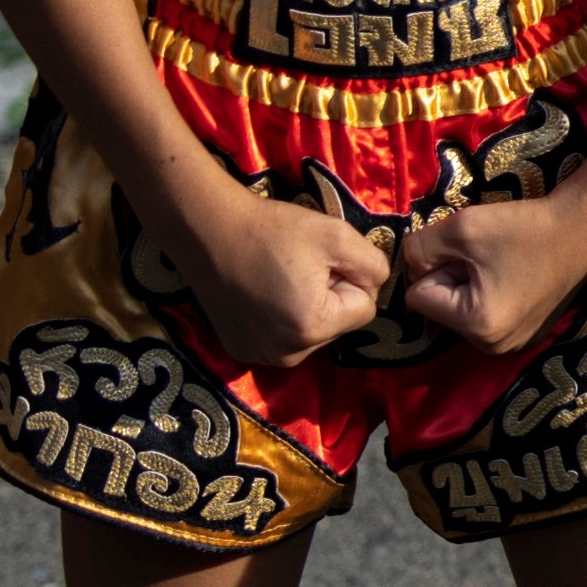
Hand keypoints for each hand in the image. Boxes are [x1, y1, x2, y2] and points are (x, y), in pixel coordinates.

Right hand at [160, 176, 395, 365]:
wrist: (207, 229)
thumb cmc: (272, 229)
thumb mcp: (337, 235)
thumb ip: (374, 264)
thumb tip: (379, 284)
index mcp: (313, 327)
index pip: (365, 308)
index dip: (350, 278)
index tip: (322, 260)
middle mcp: (288, 355)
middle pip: (337, 324)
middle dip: (329, 295)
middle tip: (297, 266)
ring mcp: (261, 357)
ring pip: (311, 333)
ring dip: (305, 308)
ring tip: (277, 277)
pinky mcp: (241, 351)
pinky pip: (281, 338)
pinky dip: (278, 317)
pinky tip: (259, 292)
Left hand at [386, 179, 586, 357]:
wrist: (585, 228)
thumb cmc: (525, 228)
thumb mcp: (461, 228)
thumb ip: (420, 247)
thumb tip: (407, 262)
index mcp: (477, 326)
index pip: (418, 298)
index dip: (434, 267)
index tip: (468, 251)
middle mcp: (493, 347)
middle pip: (440, 308)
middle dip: (452, 277)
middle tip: (487, 255)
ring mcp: (513, 345)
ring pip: (461, 310)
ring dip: (470, 283)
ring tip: (502, 262)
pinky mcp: (526, 334)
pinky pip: (486, 314)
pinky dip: (492, 292)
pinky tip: (516, 273)